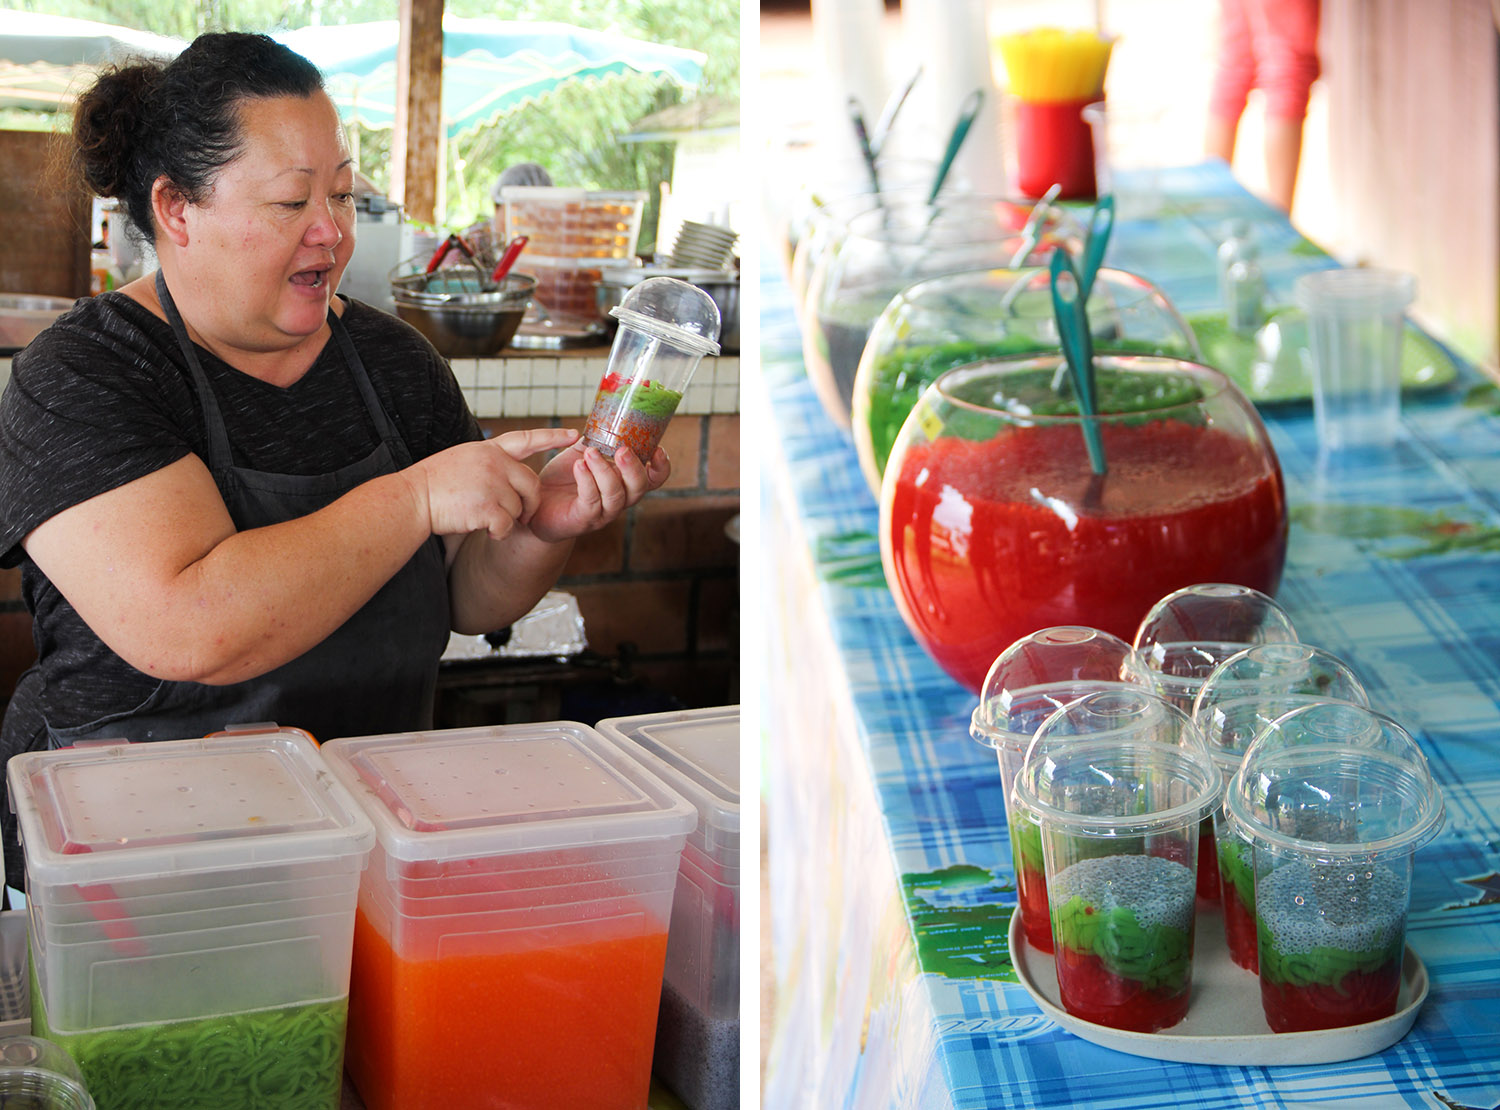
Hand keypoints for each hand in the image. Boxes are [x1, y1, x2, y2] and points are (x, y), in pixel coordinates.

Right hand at [407, 428, 577, 540]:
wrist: (413, 499)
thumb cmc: (435, 483)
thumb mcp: (463, 459)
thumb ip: (490, 462)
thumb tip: (513, 471)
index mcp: (489, 449)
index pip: (527, 439)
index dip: (552, 436)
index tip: (574, 435)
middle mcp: (495, 463)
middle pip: (532, 485)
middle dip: (529, 504)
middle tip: (519, 516)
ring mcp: (493, 484)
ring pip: (519, 508)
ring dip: (507, 519)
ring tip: (483, 518)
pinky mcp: (489, 506)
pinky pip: (508, 526)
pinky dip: (499, 533)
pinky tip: (484, 530)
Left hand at [524, 441, 669, 543]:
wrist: (535, 505)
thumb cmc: (563, 480)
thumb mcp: (582, 454)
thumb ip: (596, 439)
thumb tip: (606, 414)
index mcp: (624, 481)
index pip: (654, 479)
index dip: (661, 466)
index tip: (657, 448)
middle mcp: (620, 498)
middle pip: (640, 486)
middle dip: (633, 467)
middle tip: (621, 449)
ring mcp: (603, 512)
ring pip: (616, 494)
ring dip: (604, 471)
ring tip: (590, 453)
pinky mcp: (584, 519)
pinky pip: (591, 501)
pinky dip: (586, 481)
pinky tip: (578, 466)